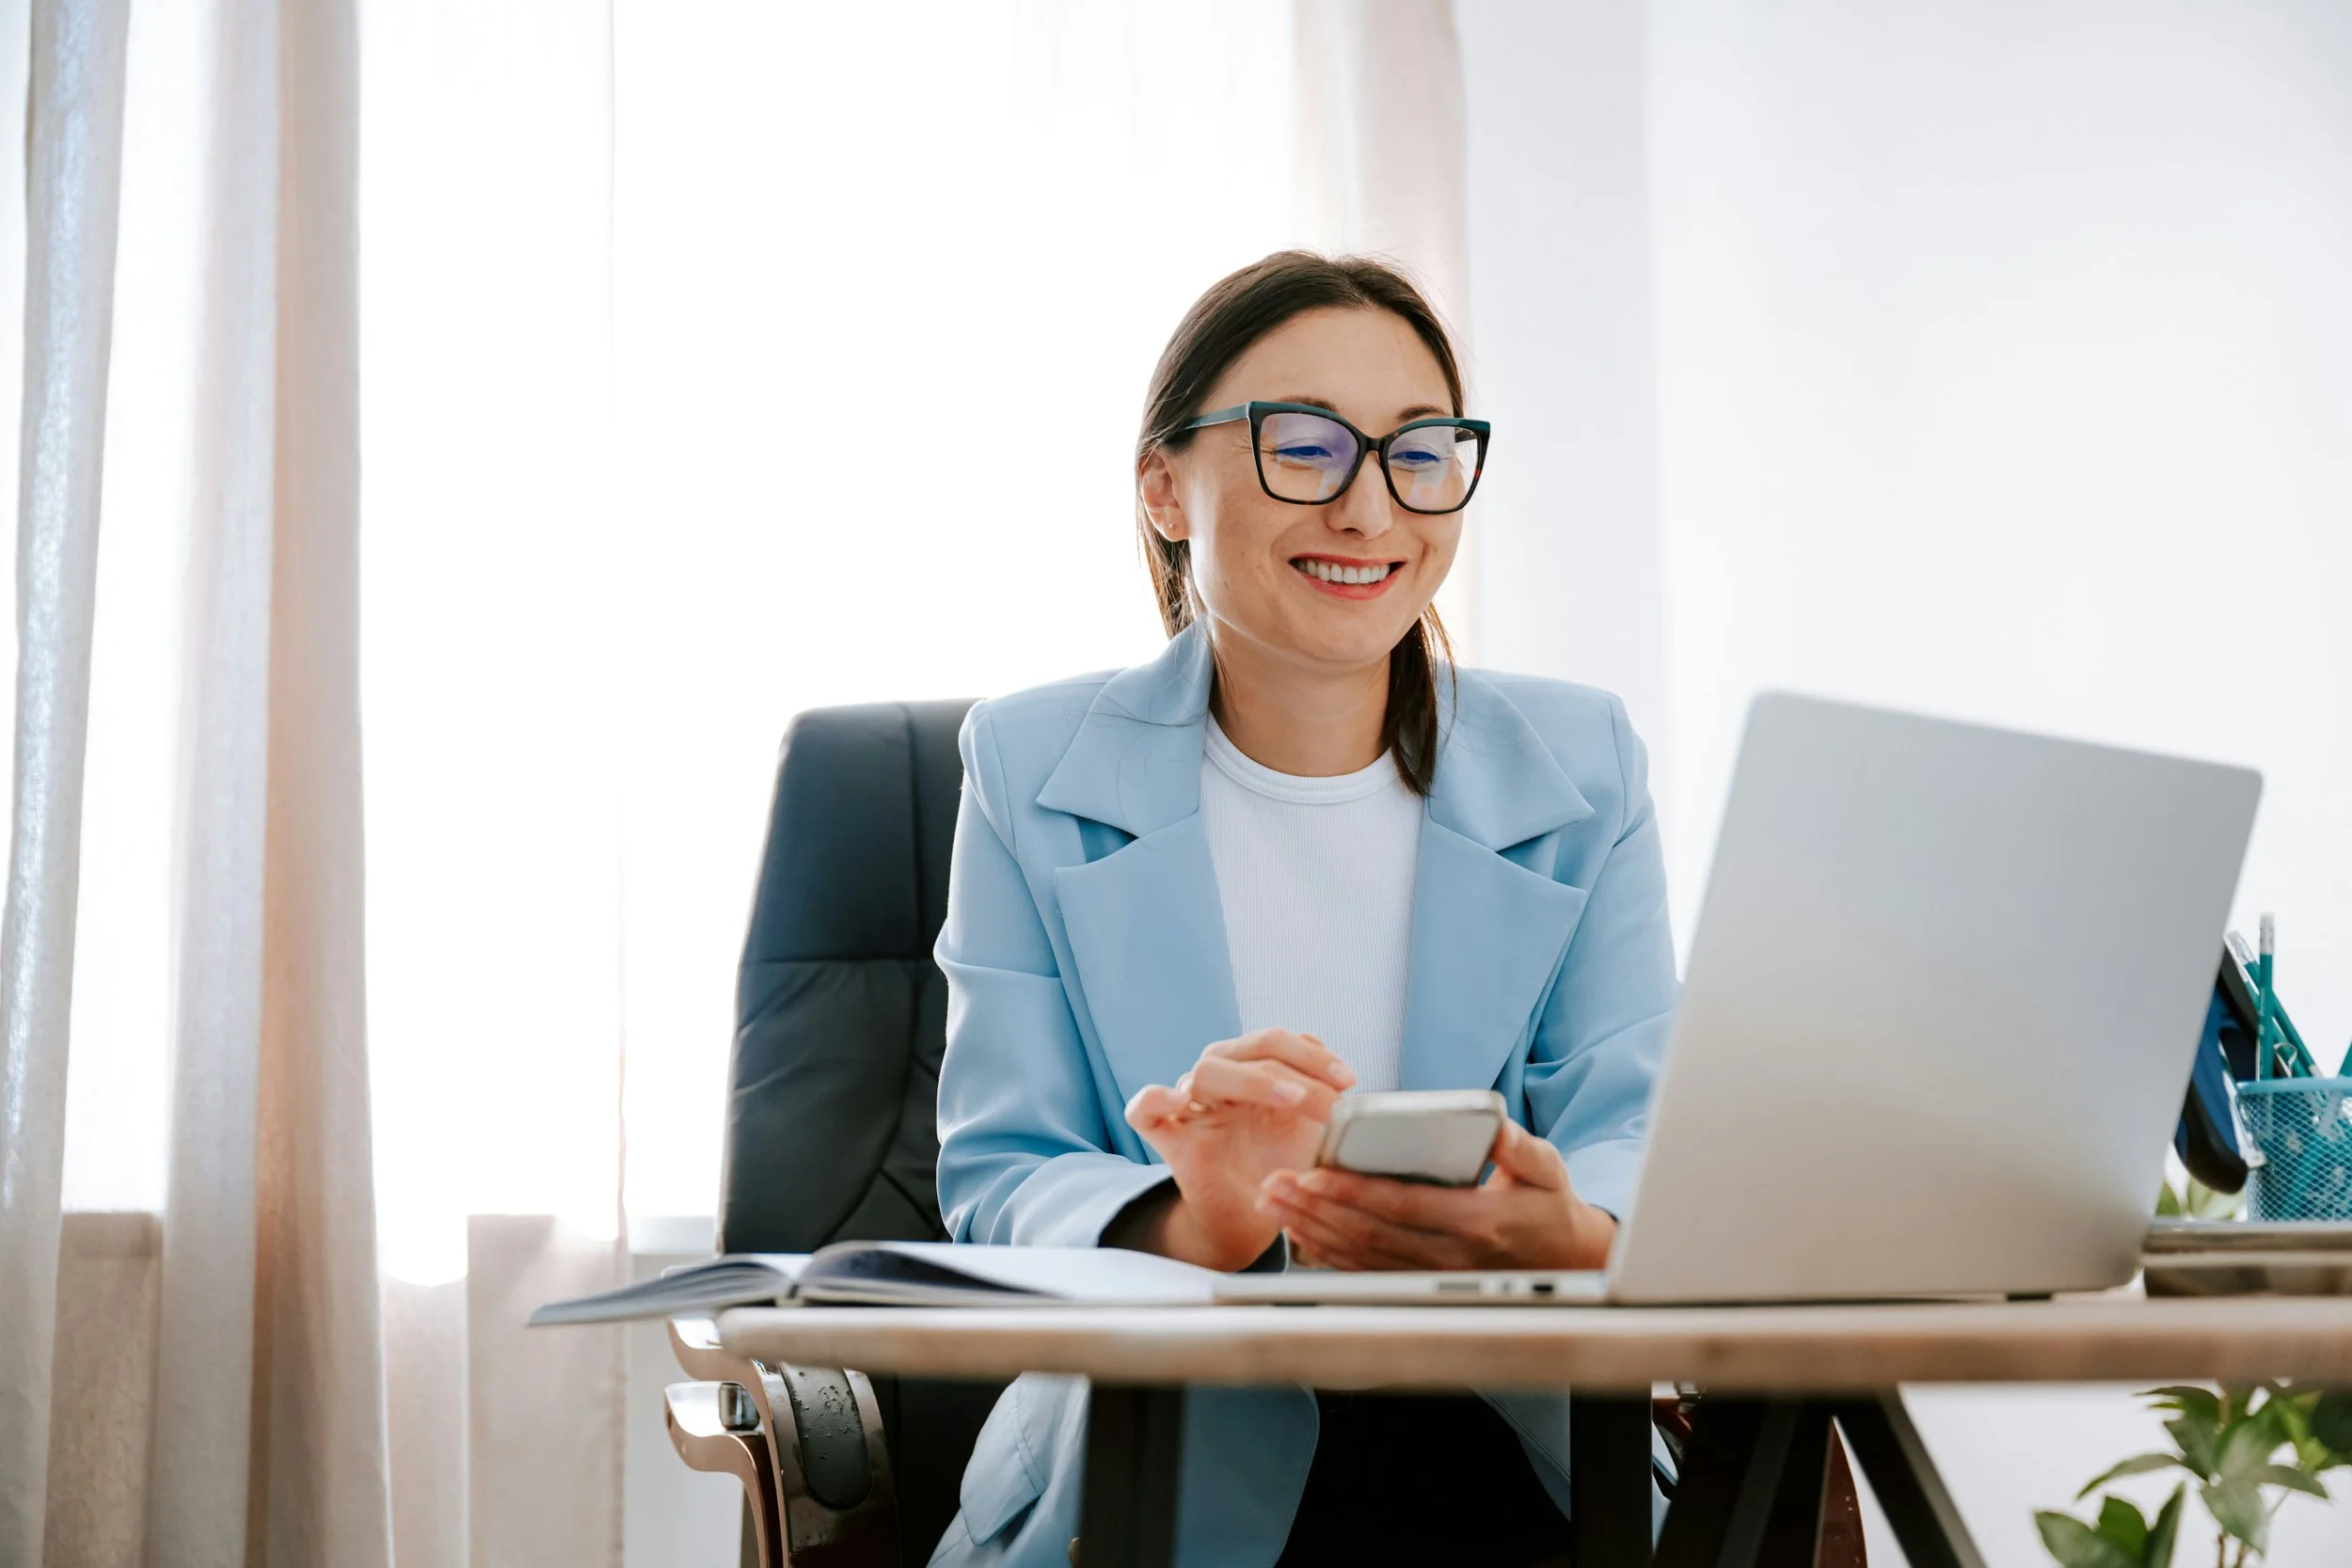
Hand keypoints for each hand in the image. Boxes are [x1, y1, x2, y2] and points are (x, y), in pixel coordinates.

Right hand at [1121, 1029, 1355, 1271]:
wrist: (1251, 1220)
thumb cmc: (1282, 1168)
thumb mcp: (1315, 1134)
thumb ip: (1329, 1104)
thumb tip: (1353, 1089)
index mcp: (1255, 1069)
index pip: (1279, 1042)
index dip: (1315, 1056)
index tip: (1351, 1082)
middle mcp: (1222, 1079)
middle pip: (1246, 1049)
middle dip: (1295, 1067)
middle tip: (1331, 1100)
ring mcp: (1193, 1107)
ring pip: (1206, 1071)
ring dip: (1254, 1079)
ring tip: (1292, 1100)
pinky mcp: (1169, 1140)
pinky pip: (1143, 1109)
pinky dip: (1155, 1099)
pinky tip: (1179, 1103)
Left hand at [1254, 1119, 1616, 1270]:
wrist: (1564, 1263)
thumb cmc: (1548, 1208)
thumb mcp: (1547, 1170)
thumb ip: (1519, 1147)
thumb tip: (1492, 1124)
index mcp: (1475, 1221)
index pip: (1402, 1205)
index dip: (1354, 1191)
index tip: (1315, 1173)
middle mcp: (1447, 1255)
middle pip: (1368, 1231)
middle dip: (1316, 1207)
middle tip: (1275, 1183)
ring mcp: (1430, 1274)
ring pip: (1359, 1254)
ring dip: (1312, 1228)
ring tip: (1274, 1201)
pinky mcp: (1419, 1282)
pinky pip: (1364, 1270)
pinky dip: (1326, 1252)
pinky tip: (1299, 1231)